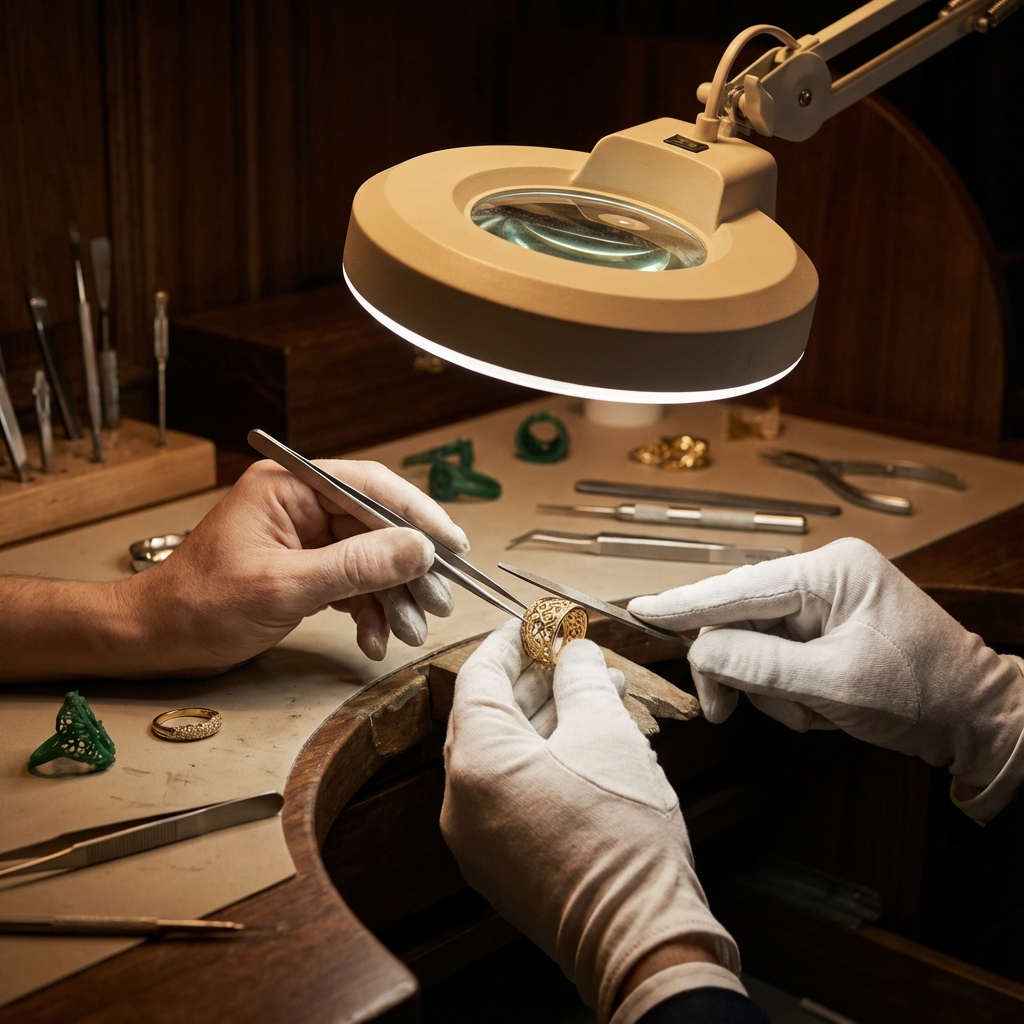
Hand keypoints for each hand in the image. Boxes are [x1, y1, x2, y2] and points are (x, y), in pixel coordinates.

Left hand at [128, 458, 468, 671]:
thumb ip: (355, 567)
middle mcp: (301, 505)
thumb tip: (419, 550)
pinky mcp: (309, 569)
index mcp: (288, 486)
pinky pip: (355, 584)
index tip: (452, 543)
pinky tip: (377, 638)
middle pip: (377, 526)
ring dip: (394, 597)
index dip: (417, 514)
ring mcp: (307, 538)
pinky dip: (370, 612)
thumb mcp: (282, 586)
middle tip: (439, 599)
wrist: (159, 641)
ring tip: (411, 629)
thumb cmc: (199, 605)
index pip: (369, 487)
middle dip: (409, 568)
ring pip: (372, 560)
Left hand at [441, 621, 741, 1022]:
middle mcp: (463, 802)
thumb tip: (576, 651)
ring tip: (597, 689)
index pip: (479, 678)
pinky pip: (512, 789)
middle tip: (571, 651)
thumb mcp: (607, 735)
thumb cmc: (624, 839)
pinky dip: (543, 757)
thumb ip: (582, 679)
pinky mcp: (500, 861)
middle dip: (535, 678)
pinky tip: (589, 736)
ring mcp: (478, 837)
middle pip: (490, 716)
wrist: (640, 939)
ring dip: (547, 717)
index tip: (534, 621)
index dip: (509, 641)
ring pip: (506, 754)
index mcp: (478, 764)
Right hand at [628, 538, 1023, 823]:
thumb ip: (760, 665)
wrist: (977, 721)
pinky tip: (817, 709)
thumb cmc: (923, 694)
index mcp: (831, 571)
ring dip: (767, 689)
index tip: (641, 610)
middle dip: (737, 669)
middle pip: (740, 618)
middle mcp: (823, 578)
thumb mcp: (835, 683)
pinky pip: (774, 660)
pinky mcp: (824, 632)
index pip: (740, 587)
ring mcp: (823, 605)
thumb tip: (700, 650)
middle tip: (723, 710)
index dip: (686, 603)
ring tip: (809, 714)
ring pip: (753, 645)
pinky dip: (784, 692)